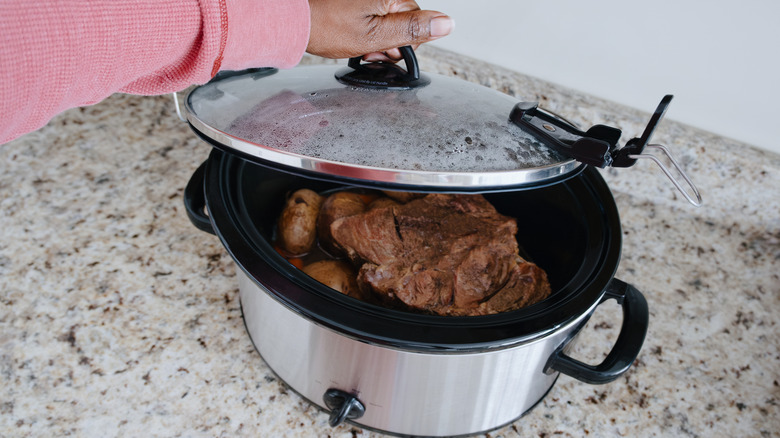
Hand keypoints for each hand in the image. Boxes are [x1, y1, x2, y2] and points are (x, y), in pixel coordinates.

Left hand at [306, 0, 452, 60]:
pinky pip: (372, 12)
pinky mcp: (358, 1)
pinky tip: (348, 30)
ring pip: (386, 17)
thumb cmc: (325, 25)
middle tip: (365, 48)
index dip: (401, 43)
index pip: (418, 21)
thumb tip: (447, 23)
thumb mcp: (374, 36)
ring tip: (354, 40)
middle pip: (403, 17)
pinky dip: (363, 24)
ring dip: (375, 34)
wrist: (292, 18)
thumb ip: (413, 30)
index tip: (380, 50)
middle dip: (388, 39)